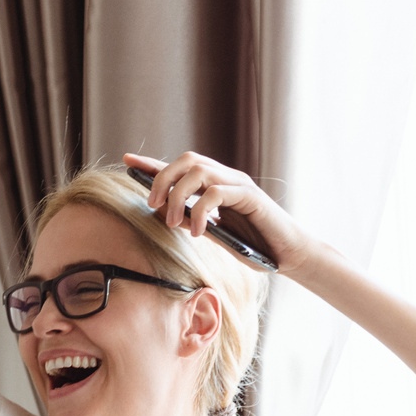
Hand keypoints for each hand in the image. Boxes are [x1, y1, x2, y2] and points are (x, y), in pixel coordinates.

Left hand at [123, 152, 316, 278]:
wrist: (288, 255)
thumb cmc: (253, 246)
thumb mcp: (216, 234)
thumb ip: (194, 221)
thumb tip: (167, 215)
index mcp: (215, 184)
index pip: (180, 167)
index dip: (153, 163)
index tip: (127, 160)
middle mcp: (226, 177)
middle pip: (186, 160)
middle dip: (163, 178)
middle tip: (152, 205)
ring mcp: (239, 184)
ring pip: (199, 171)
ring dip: (178, 196)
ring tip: (172, 222)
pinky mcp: (250, 197)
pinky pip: (217, 193)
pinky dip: (201, 211)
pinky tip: (200, 232)